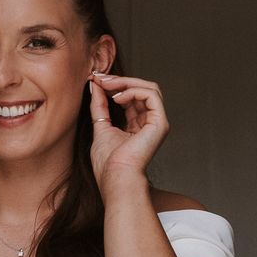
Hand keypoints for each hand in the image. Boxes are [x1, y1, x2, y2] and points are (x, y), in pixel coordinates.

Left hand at [87, 70, 167, 188]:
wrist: (115, 178)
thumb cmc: (108, 163)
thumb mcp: (100, 126)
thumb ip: (99, 106)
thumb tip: (96, 84)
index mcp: (138, 126)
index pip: (131, 97)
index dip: (115, 86)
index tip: (96, 80)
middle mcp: (150, 123)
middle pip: (141, 89)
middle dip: (120, 80)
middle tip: (100, 77)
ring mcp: (157, 123)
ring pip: (148, 88)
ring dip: (126, 82)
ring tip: (107, 84)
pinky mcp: (160, 123)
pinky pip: (151, 95)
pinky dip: (133, 90)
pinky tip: (117, 97)